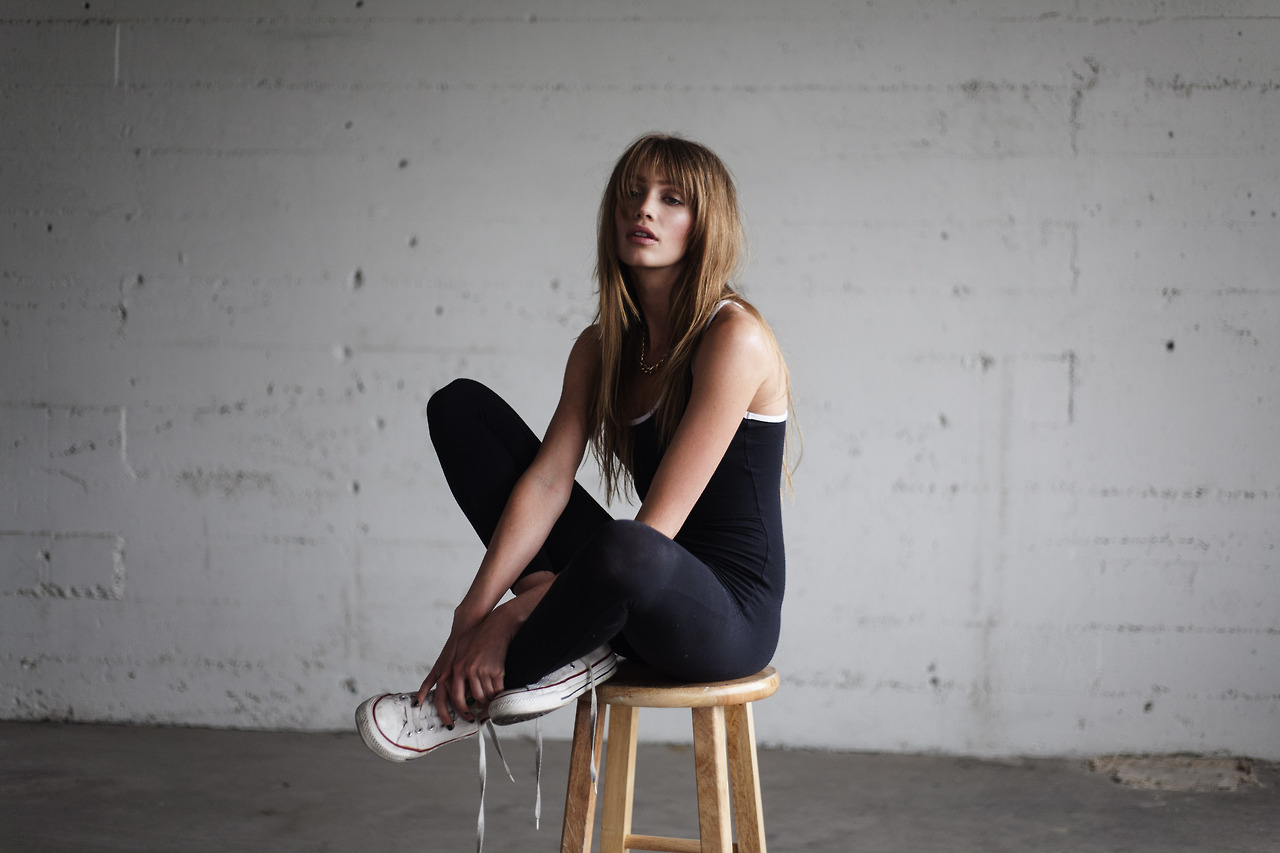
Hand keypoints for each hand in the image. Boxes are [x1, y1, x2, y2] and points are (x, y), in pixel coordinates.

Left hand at [417, 607, 515, 723]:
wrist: (495, 626)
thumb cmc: (476, 637)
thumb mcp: (457, 650)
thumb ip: (449, 667)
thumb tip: (440, 681)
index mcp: (456, 668)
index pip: (453, 696)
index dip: (455, 710)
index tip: (457, 718)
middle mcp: (467, 671)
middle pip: (469, 700)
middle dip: (471, 712)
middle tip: (473, 718)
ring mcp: (482, 671)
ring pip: (484, 697)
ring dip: (486, 703)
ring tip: (486, 706)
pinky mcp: (496, 670)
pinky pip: (497, 690)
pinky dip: (497, 695)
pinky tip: (496, 696)